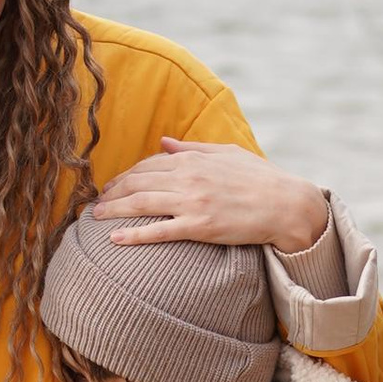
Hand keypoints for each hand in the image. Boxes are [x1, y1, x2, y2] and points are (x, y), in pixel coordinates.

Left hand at [89, 139, 329, 252]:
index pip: (148, 164)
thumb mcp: (226, 154)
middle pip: (138, 182)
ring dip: (114, 209)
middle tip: (96, 203)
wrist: (287, 205)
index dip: (125, 175)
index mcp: (193, 158)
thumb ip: (191, 147)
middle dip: (112, 192)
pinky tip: (115, 239)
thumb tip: (162, 142)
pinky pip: (160, 231)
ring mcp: (193, 202)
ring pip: (142, 203)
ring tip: (95, 217)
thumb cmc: (260, 179)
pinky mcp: (200, 227)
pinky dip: (134, 235)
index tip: (111, 185)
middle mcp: (189, 177)